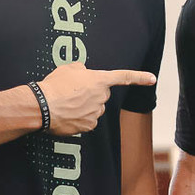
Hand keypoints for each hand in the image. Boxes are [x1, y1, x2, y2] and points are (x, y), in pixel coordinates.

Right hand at [37, 64, 154, 134]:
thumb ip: (82, 70)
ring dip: (85, 106)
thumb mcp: (68, 69)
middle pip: (103, 95)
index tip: (152, 78)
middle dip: (92, 94)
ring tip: (67, 103)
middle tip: (73, 92)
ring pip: (95, 109)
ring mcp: (96, 113)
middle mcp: (101, 97)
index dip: (139, 77)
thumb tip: (84, 75)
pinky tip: (67, 114)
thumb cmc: (54, 86)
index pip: (123, 76)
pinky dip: (79, 118)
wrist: (42, 106)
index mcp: (99, 80)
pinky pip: (88, 121)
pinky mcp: (89, 126)